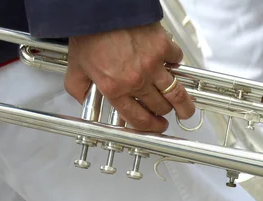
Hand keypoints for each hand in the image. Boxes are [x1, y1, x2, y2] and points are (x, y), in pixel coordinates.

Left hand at [65, 22, 194, 132]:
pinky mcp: (162, 47)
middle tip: (167, 114)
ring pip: (176, 93)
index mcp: (115, 89)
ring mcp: (152, 65)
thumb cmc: (89, 32)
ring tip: (186, 109)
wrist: (100, 7)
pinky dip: (175, 64)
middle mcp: (136, 81)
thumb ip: (79, 88)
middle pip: (160, 108)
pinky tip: (170, 65)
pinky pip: (176, 61)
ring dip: (184, 105)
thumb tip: (84, 100)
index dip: (150, 127)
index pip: (139, 119)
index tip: (156, 126)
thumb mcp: (76, 67)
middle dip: (165, 114)